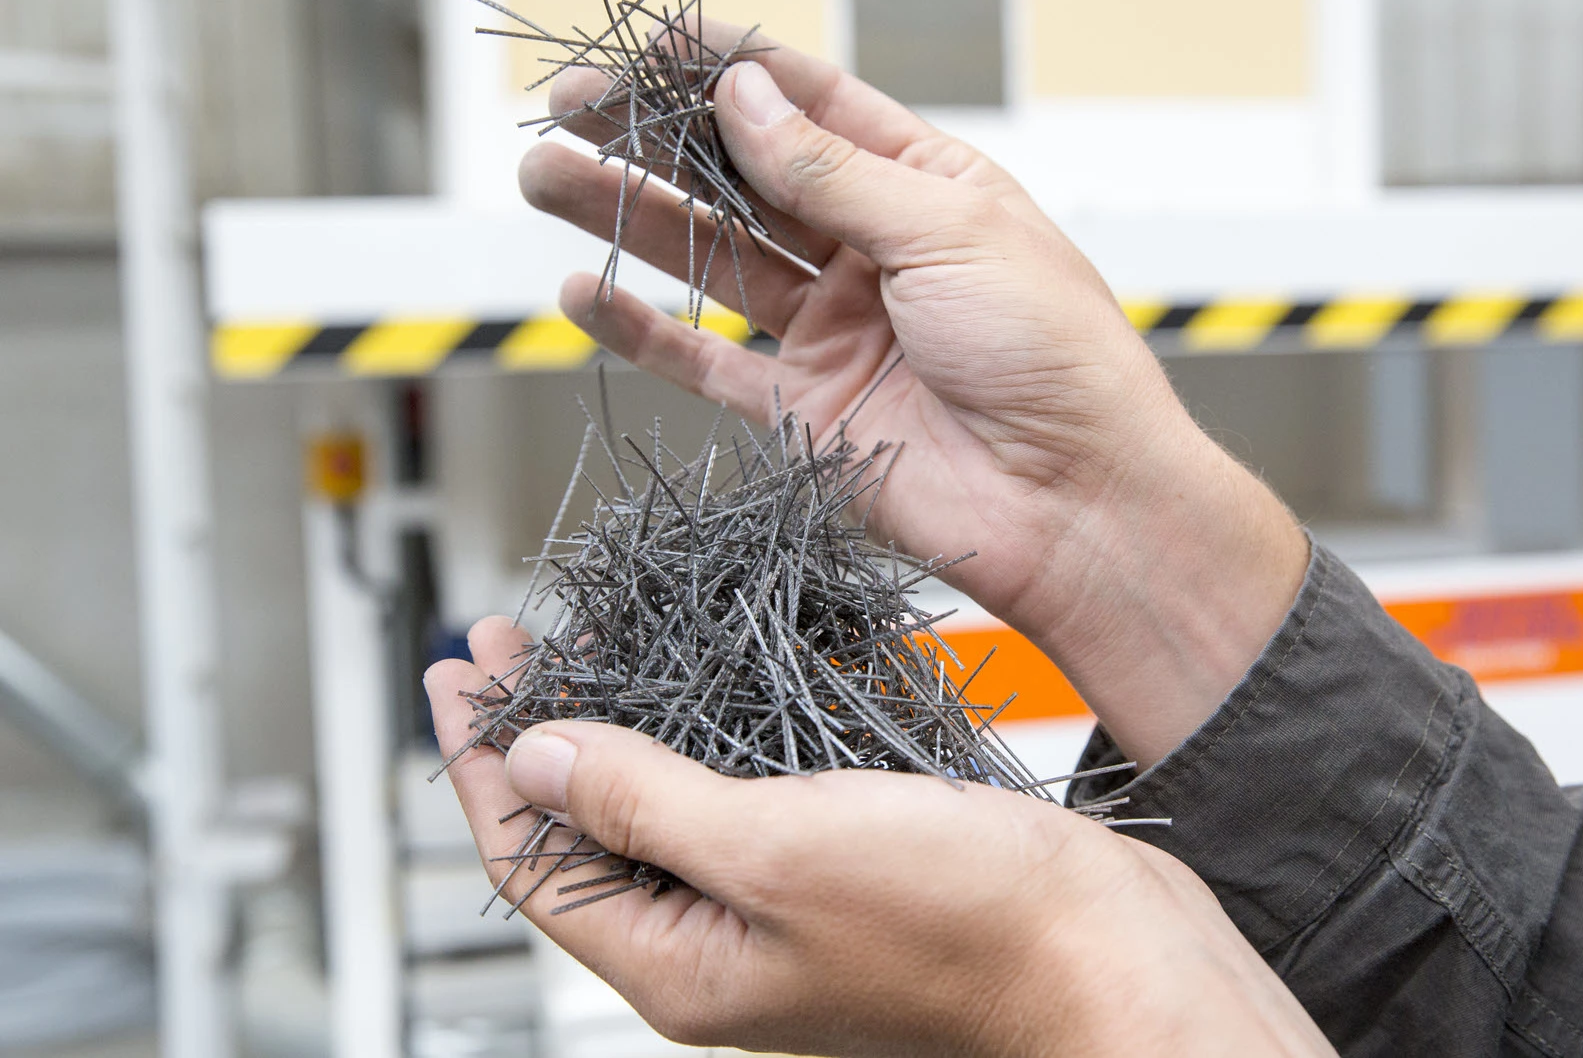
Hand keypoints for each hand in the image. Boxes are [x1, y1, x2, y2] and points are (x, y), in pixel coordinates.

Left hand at [427, 617, 1335, 1057]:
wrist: (1107, 951)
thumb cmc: (962, 925)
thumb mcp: (776, 849)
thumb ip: (645, 800)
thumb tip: (535, 758)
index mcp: (679, 959)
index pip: (532, 854)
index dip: (481, 757)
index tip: (457, 668)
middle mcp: (720, 938)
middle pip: (588, 825)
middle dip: (540, 728)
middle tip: (510, 640)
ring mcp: (781, 902)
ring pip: (665, 801)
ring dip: (620, 719)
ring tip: (585, 643)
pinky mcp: (840, 862)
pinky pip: (745, 790)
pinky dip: (712, 726)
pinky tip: (710, 674)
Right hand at [519, 23, 1306, 767]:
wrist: (1075, 504)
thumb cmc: (1051, 354)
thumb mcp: (947, 230)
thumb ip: (831, 169)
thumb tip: (742, 94)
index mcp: (926, 186)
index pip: (812, 106)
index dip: (731, 69)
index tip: (652, 43)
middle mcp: (873, 252)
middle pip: (744, 177)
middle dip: (655, 137)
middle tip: (570, 106)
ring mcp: (834, 330)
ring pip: (711, 259)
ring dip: (629, 217)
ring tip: (545, 175)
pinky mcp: (804, 410)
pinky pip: (708, 363)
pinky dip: (645, 332)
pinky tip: (584, 293)